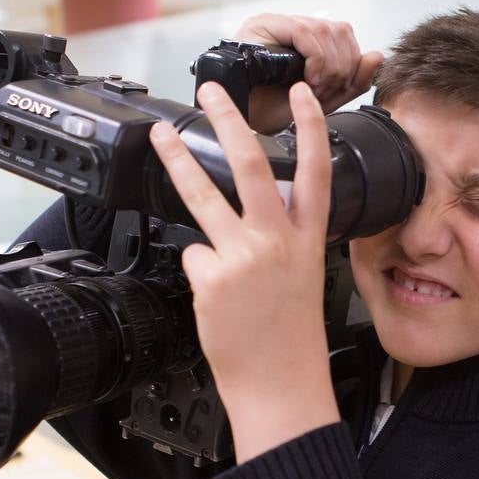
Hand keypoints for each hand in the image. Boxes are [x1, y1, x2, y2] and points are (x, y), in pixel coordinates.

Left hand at [149, 81, 340, 462]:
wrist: (280, 384)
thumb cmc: (291, 339)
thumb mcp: (302, 279)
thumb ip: (284, 240)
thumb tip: (250, 215)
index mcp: (308, 241)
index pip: (315, 172)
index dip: (311, 127)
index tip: (304, 94)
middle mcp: (278, 241)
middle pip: (252, 165)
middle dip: (230, 121)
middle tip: (212, 94)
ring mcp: (244, 256)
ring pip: (205, 195)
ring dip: (179, 160)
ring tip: (162, 138)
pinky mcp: (213, 277)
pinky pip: (193, 256)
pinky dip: (199, 271)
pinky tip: (214, 296)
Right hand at [234, 13, 382, 133]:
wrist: (246, 124)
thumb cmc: (275, 113)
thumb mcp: (323, 102)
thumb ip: (352, 83)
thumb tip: (377, 56)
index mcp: (308, 41)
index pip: (345, 37)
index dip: (351, 64)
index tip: (338, 91)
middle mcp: (293, 26)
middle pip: (340, 30)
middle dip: (341, 67)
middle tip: (324, 93)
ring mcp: (278, 22)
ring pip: (326, 29)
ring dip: (328, 66)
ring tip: (313, 90)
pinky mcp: (264, 24)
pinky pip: (304, 31)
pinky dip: (315, 58)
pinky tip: (307, 80)